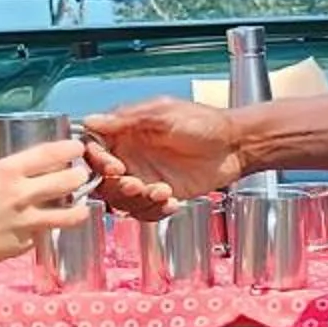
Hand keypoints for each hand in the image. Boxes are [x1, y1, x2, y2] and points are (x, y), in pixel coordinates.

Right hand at [0, 141, 94, 271]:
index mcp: (5, 171)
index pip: (48, 154)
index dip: (69, 149)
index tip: (77, 148)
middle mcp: (22, 193)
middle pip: (66, 181)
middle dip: (79, 176)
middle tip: (80, 175)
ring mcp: (28, 220)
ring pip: (68, 213)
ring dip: (79, 207)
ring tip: (82, 206)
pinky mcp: (28, 242)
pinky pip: (46, 231)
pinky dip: (51, 227)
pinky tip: (50, 226)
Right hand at [81, 98, 241, 212]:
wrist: (235, 146)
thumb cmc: (205, 123)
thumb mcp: (164, 114)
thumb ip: (127, 119)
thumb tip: (92, 120)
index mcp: (126, 132)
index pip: (93, 150)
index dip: (98, 162)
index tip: (114, 167)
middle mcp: (131, 157)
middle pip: (103, 181)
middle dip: (117, 188)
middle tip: (136, 184)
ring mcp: (145, 177)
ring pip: (122, 202)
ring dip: (138, 201)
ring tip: (162, 191)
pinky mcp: (161, 195)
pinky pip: (145, 212)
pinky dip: (155, 212)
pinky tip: (172, 201)